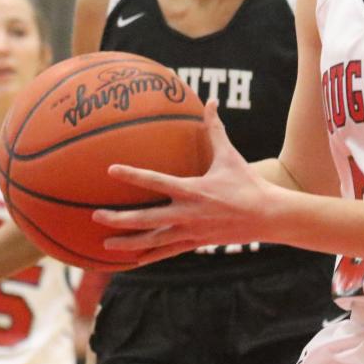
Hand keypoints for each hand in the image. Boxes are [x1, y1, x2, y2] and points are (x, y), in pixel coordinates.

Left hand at [94, 99, 272, 265]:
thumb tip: (211, 102)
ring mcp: (191, 231)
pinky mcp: (196, 243)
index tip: (111, 170)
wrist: (267, 216)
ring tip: (105, 246)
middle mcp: (188, 213)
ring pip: (153, 240)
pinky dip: (149, 256)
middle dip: (119, 219)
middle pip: (146, 219)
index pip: (156, 182)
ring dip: (128, 243)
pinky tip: (133, 260)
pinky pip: (167, 252)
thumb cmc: (247, 182)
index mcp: (193, 189)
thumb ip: (215, 129)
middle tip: (95, 216)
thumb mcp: (230, 155)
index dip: (133, 175)